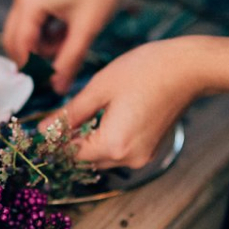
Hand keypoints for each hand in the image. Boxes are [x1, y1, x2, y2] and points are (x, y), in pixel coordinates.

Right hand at [3, 0, 133, 93]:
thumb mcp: (87, 30)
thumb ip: (70, 61)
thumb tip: (58, 89)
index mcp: (30, 1)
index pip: (20, 46)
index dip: (33, 68)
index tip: (50, 84)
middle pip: (15, 40)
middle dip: (35, 58)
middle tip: (60, 68)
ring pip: (25, 33)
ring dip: (43, 46)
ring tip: (71, 46)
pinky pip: (33, 22)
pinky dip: (47, 34)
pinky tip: (69, 34)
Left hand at [42, 37, 204, 169]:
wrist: (189, 68)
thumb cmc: (146, 71)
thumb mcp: (99, 88)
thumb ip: (69, 114)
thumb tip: (44, 129)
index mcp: (113, 145)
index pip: (71, 155)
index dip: (53, 144)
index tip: (40, 132)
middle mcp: (129, 158)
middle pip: (86, 160)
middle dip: (69, 143)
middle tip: (55, 122)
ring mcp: (142, 156)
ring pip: (102, 157)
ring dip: (88, 142)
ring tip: (77, 118)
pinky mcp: (151, 149)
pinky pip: (119, 152)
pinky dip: (106, 141)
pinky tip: (102, 119)